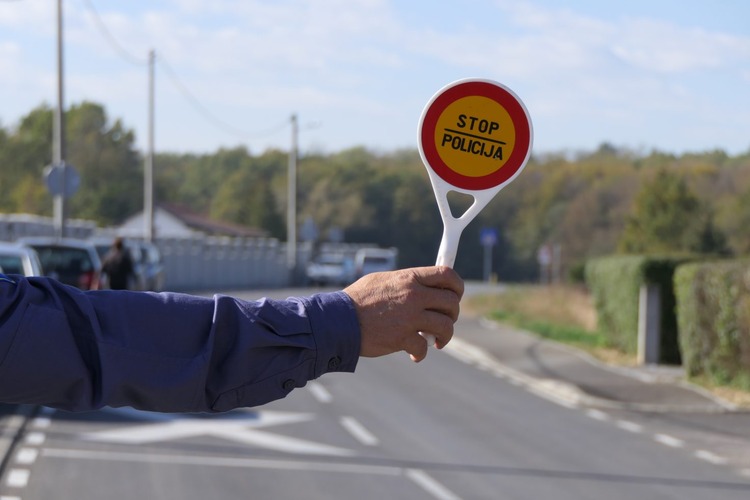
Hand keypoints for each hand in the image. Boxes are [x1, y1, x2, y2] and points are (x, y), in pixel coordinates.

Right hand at [344, 266, 463, 361]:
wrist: (338, 320)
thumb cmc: (358, 300)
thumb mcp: (382, 281)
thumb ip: (405, 282)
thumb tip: (423, 285)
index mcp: (409, 278)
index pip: (447, 275)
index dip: (457, 286)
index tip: (455, 295)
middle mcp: (413, 295)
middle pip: (451, 302)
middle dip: (453, 314)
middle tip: (444, 321)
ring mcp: (409, 317)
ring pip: (445, 326)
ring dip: (444, 336)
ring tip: (436, 342)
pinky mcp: (402, 338)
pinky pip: (424, 347)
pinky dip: (421, 353)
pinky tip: (414, 354)